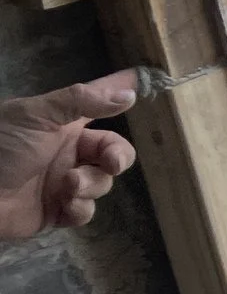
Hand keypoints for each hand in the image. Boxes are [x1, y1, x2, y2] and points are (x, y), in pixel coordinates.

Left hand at [0, 71, 138, 240]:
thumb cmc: (3, 147)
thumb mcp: (36, 115)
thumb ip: (82, 101)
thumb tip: (129, 92)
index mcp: (62, 125)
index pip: (98, 104)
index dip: (119, 94)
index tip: (146, 80)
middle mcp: (67, 152)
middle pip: (113, 152)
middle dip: (116, 157)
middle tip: (109, 162)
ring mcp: (63, 182)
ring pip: (102, 183)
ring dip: (91, 184)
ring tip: (67, 186)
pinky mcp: (57, 212)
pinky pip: (86, 211)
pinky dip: (80, 208)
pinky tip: (65, 205)